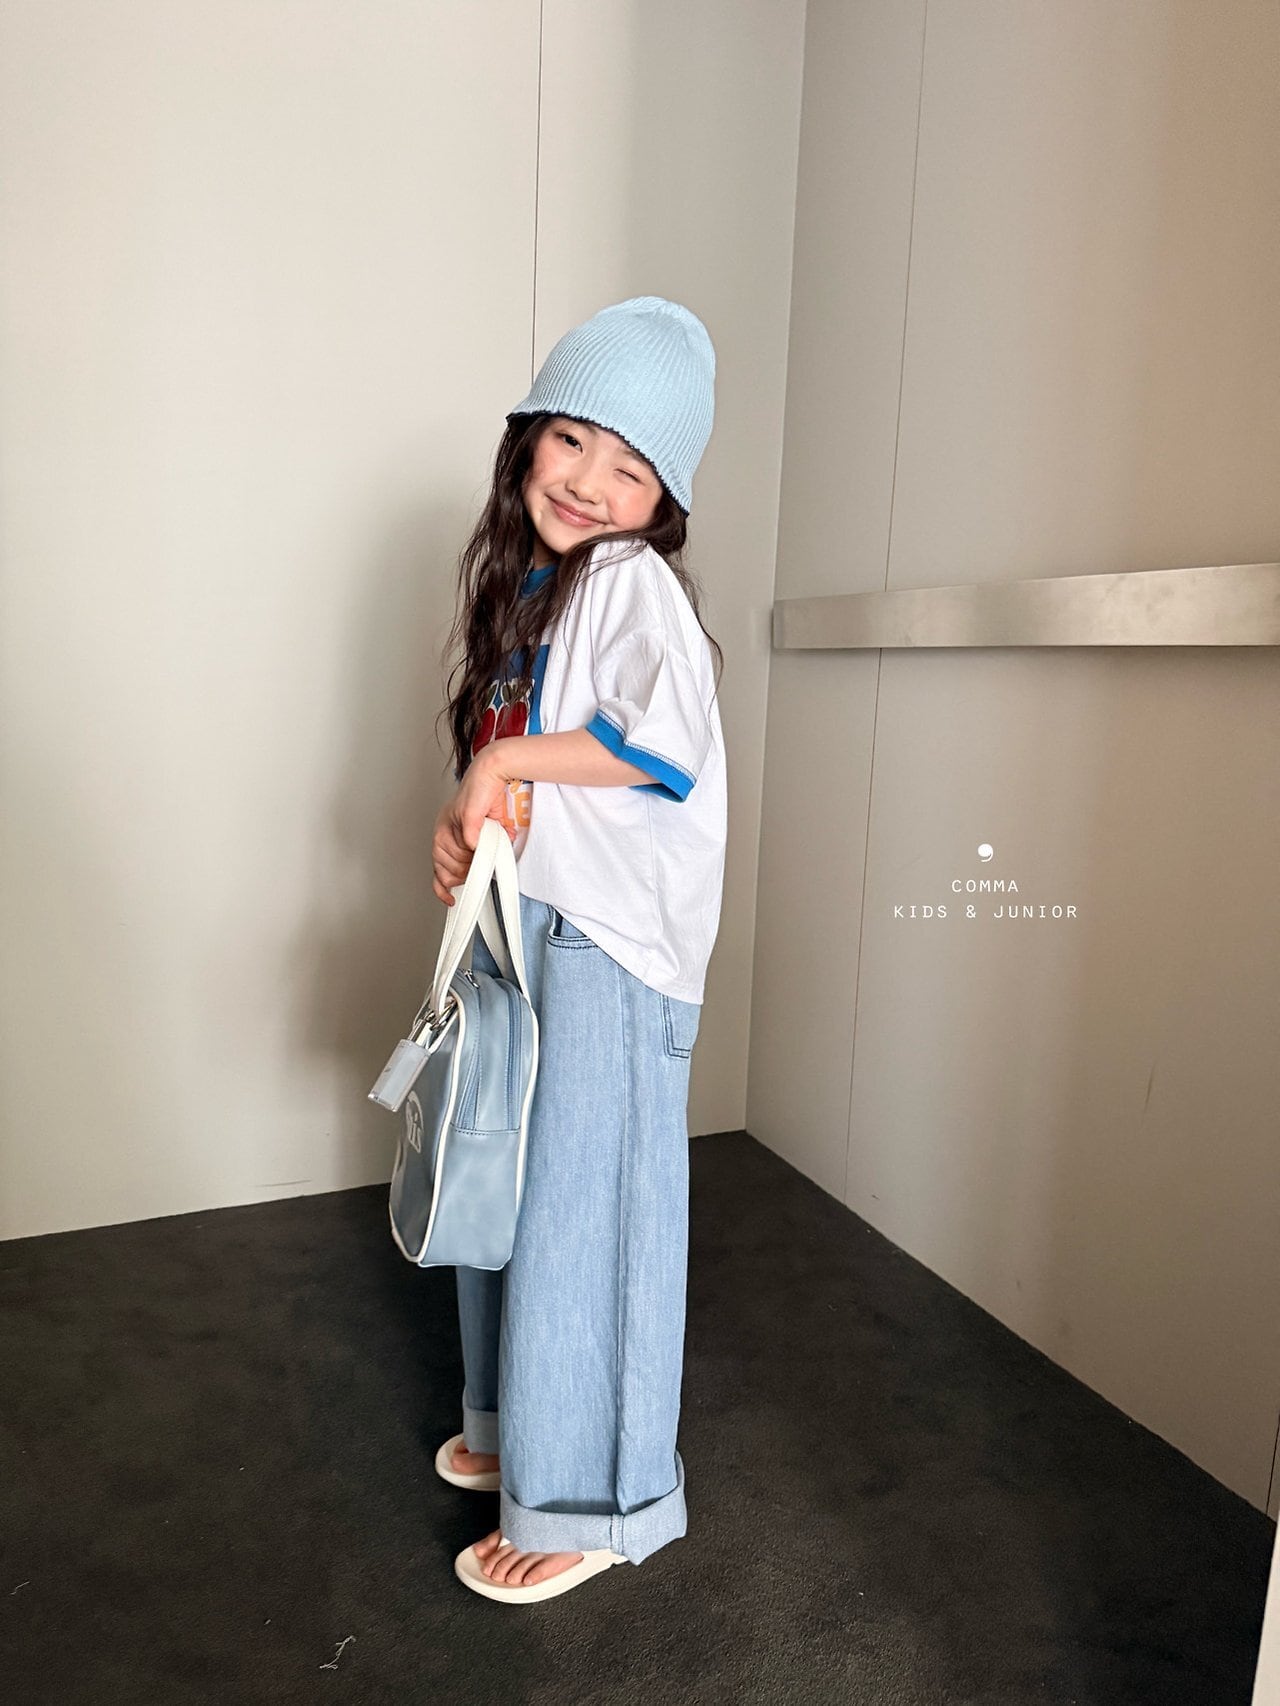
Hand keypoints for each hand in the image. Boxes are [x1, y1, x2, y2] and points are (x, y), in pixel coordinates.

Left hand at [432, 747, 514, 905]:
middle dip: (467, 871)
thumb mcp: (483, 835)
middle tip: (481, 862)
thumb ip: (479, 853)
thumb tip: (485, 872)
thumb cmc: (487, 800)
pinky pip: (470, 843)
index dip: (443, 888)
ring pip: (460, 858)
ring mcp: (451, 823)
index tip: (451, 901)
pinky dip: (479, 848)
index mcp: (443, 834)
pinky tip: (484, 844)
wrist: (493, 772)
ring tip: (486, 846)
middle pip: (448, 868)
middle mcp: (442, 829)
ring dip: (476, 857)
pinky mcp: (465, 816)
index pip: (437, 869)